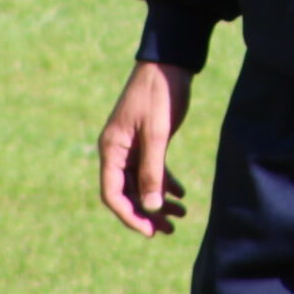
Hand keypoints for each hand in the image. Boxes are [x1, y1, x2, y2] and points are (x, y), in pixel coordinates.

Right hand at [97, 60, 192, 235]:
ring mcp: (132, 146)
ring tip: (181, 216)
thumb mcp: (157, 133)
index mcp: (112, 148)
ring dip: (158, 201)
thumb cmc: (160, 94)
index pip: (112, 193)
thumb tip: (151, 206)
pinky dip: (165, 183)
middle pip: (127, 192)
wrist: (171, 63)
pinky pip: (151, 170)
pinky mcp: (146, 141)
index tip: (149, 230)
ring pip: (141, 183)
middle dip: (147, 212)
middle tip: (169, 229)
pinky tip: (181, 194)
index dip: (129, 215)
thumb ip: (152, 170)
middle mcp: (117, 151)